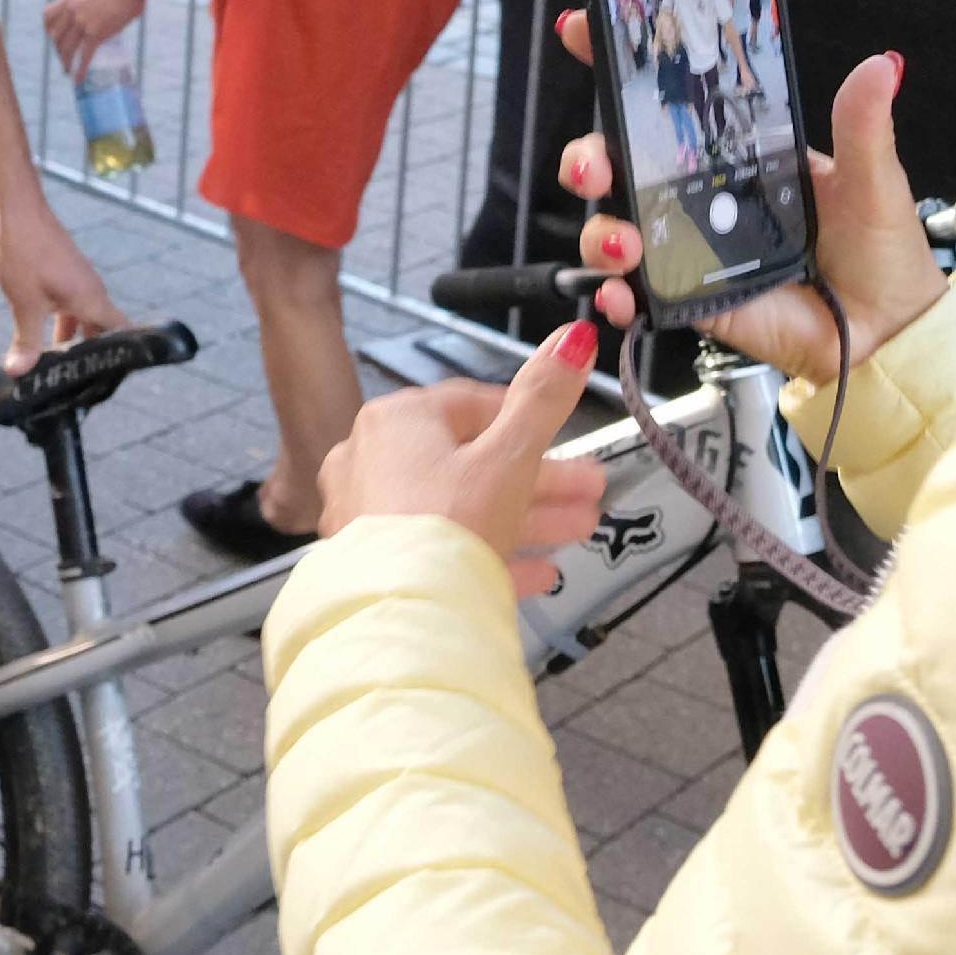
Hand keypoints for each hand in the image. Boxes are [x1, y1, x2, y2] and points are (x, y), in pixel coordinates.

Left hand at [0, 193, 127, 373]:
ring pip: (85, 319)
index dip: (124, 356)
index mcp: (92, 300)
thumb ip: (27, 340)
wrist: (19, 211)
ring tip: (61, 368)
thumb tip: (19, 372)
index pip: (123, 333)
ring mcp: (79, 281)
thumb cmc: (26, 253)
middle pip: (103, 330)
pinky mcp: (66, 275)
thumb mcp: (25, 303)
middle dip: (94, 355)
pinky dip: (65, 324)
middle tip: (83, 383)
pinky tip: (44, 337)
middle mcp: (92, 291)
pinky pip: (73, 306)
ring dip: (75, 340)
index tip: (116, 379)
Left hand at [41, 0, 146, 81]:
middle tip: (65, 56)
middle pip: (56, 36)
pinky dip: (80, 70)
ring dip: (65, 62)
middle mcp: (72, 12)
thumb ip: (88, 4)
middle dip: (58, 49)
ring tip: (68, 70)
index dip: (48, 30)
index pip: (48, 17)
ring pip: (67, 49)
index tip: (53, 37)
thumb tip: (95, 16)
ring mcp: (82, 23)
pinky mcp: (96, 34)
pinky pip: (84, 56)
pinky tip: (78, 79)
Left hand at [317, 323, 609, 594]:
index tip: (561, 438)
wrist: (405, 613)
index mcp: (398, 420)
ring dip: (525, 516)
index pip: (470, 406)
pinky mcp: (378, 562)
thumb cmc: (446, 527)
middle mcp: (373, 459)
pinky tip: (536, 571)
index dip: (525, 422)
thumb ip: (543, 399)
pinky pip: (442, 549)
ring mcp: (371, 513)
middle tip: (585, 489)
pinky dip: (490, 554)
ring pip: (462, 507)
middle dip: (540, 478)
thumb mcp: (510, 456)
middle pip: (472, 462)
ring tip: (577, 528)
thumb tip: (572, 340)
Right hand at [555, 13, 940, 386]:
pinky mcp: (686, 298)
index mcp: (739, 154)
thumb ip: (862, 126)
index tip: (584, 31)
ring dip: (600, 231)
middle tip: (594, 166)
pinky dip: (612, 293)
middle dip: (586, 157)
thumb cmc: (881, 253)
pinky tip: (618, 294)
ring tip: (625, 242)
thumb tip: (879, 65)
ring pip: (614, 226)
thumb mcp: (872, 180)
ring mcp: (689, 247)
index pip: (672, 101)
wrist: (888, 337)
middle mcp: (703, 195)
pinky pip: (633, 292)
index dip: (622, 67)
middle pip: (620, 163)